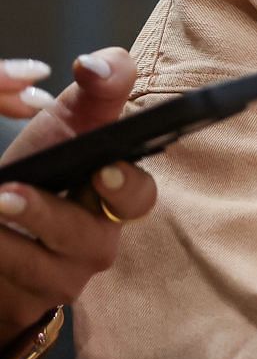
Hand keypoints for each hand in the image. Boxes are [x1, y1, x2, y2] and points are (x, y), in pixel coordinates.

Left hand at [0, 49, 157, 349]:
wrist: (4, 230)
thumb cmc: (43, 170)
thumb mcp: (66, 121)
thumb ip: (99, 86)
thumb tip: (98, 66)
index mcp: (119, 186)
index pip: (140, 190)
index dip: (128, 182)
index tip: (104, 168)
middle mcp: (106, 229)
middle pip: (107, 233)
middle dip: (75, 209)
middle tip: (36, 188)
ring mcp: (77, 265)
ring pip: (66, 254)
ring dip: (32, 223)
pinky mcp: (44, 293)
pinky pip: (29, 279)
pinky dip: (6, 251)